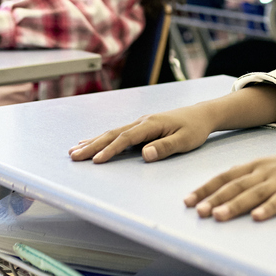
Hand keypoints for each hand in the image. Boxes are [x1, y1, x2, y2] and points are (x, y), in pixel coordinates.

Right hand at [69, 104, 216, 162]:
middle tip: (73, 155)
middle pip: (113, 134)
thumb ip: (165, 147)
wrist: (202, 115)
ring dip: (93, 141)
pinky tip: (91, 142)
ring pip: (112, 132)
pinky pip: (118, 133)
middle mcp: (142, 121)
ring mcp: (140, 122)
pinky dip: (102, 138)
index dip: (110, 149)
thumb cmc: (195, 129)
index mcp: (151, 124)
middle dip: (92, 145)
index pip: (126, 138)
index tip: (96, 160)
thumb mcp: (185, 141)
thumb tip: (144, 154)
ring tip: (74, 150)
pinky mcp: (141, 126)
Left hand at [186, 144, 275, 220]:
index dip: (206, 188)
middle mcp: (265, 171)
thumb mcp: (271, 166)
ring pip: (254, 193)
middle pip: (235, 185)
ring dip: (235, 205)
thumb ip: (251, 177)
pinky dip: (268, 208)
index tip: (187, 201)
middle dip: (214, 199)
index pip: (225, 176)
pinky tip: (258, 217)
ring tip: (219, 217)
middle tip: (197, 211)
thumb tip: (226, 191)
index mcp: (256, 165)